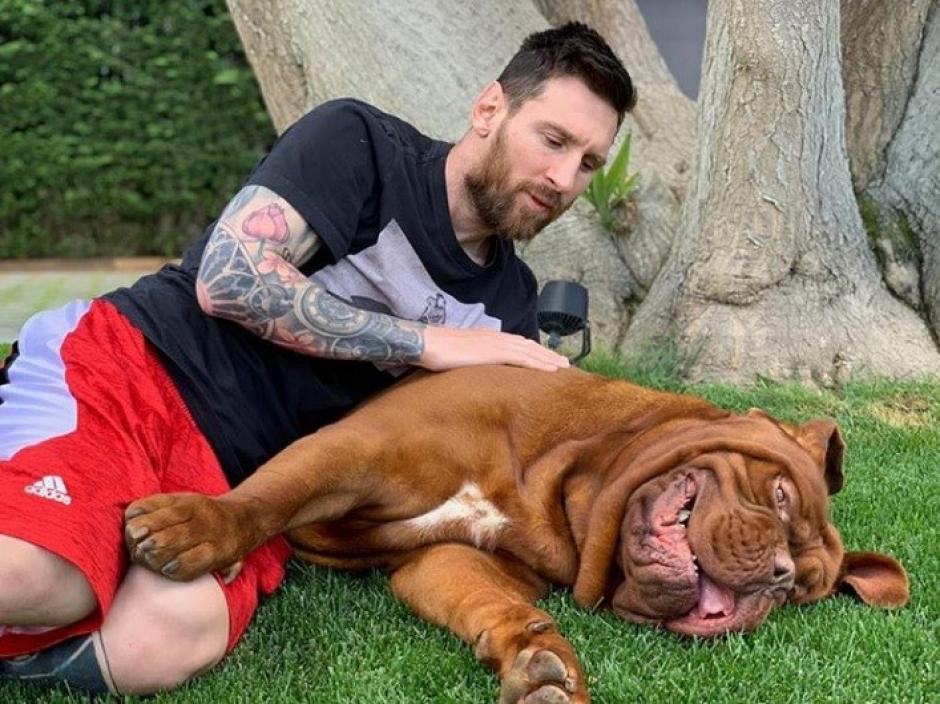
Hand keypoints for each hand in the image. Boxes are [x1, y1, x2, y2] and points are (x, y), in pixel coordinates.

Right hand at [418, 326, 569, 371]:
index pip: (518, 343)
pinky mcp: (495, 352)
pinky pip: (523, 358)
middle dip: (548, 354)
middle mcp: (497, 337)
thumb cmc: (438, 350)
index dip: (535, 350)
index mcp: (489, 336)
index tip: (547, 358)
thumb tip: (475, 369)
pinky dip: (539, 363)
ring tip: (564, 367)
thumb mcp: (460, 354)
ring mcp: (497, 343)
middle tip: (565, 364)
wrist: (428, 343)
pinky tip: (551, 370)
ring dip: (549, 359)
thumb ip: (472, 359)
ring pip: (531, 351)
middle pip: (529, 345)